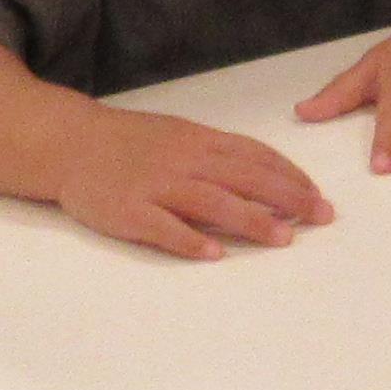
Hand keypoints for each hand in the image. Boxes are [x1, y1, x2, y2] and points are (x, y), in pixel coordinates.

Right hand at [52, 108, 331, 257]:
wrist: (70, 142)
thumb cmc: (130, 141)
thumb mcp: (179, 135)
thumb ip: (219, 155)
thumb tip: (268, 174)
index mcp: (198, 141)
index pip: (254, 156)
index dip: (290, 175)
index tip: (318, 195)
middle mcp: (183, 160)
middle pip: (244, 178)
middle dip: (287, 197)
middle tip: (321, 216)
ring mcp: (155, 185)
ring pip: (210, 202)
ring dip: (250, 220)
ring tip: (283, 239)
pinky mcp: (127, 210)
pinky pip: (161, 227)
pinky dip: (188, 240)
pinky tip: (213, 254)